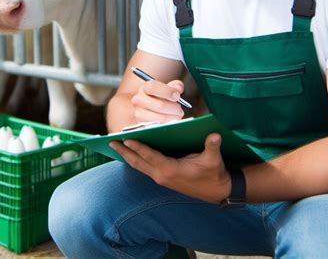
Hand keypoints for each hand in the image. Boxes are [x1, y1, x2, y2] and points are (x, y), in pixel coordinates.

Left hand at [110, 133, 230, 203]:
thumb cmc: (213, 173)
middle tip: (110, 142)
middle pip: (138, 162)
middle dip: (124, 152)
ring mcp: (161, 178)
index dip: (138, 147)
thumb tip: (214, 135)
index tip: (125, 139)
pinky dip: (135, 160)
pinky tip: (130, 153)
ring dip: (127, 156)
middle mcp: (162, 175)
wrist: (217, 191)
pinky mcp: (163, 179)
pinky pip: (144, 168)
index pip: (150, 156)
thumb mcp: (213, 159)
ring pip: (139, 166)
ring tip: (115, 146)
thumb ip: (212, 146)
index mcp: (171, 170)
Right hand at [131, 79, 184, 123]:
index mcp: (145, 88)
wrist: (149, 108)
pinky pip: (159, 126)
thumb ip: (175, 86)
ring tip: (177, 115)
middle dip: (174, 108)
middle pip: (159, 105)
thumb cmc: (160, 97)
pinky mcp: (142, 124)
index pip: (153, 87)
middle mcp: (139, 100)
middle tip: (179, 109)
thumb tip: (178, 89)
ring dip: (172, 117)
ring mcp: (139, 113)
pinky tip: (170, 120)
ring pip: (160, 118)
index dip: (167, 91)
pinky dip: (168, 124)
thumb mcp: (167, 88)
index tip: (177, 96)